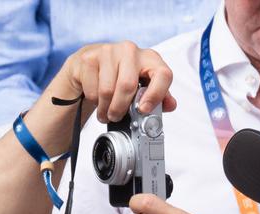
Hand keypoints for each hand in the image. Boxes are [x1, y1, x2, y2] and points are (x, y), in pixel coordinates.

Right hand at [59, 41, 176, 123]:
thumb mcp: (144, 87)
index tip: (144, 110)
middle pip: (128, 85)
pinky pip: (92, 89)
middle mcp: (131, 50)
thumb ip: (160, 97)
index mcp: (150, 58)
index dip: (156, 95)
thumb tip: (171, 104)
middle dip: (121, 108)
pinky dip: (94, 101)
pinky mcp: (89, 57)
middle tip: (117, 117)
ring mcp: (108, 51)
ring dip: (106, 109)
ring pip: (107, 90)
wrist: (91, 65)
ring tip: (106, 113)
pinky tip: (96, 99)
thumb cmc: (122, 78)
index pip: (162, 74)